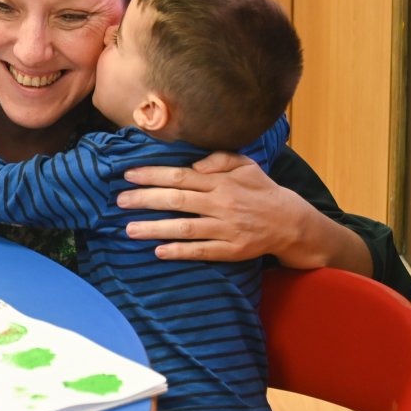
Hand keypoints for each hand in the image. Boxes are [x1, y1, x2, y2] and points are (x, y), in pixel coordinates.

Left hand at [117, 151, 308, 262]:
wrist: (290, 222)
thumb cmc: (260, 190)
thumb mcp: (245, 165)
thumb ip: (219, 159)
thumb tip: (195, 165)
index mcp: (221, 182)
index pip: (180, 177)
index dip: (152, 175)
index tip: (128, 175)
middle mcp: (221, 204)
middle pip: (176, 201)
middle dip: (145, 200)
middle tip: (119, 200)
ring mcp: (226, 229)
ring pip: (184, 228)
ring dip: (154, 229)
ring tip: (129, 229)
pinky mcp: (231, 251)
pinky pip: (201, 251)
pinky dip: (179, 251)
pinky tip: (158, 251)